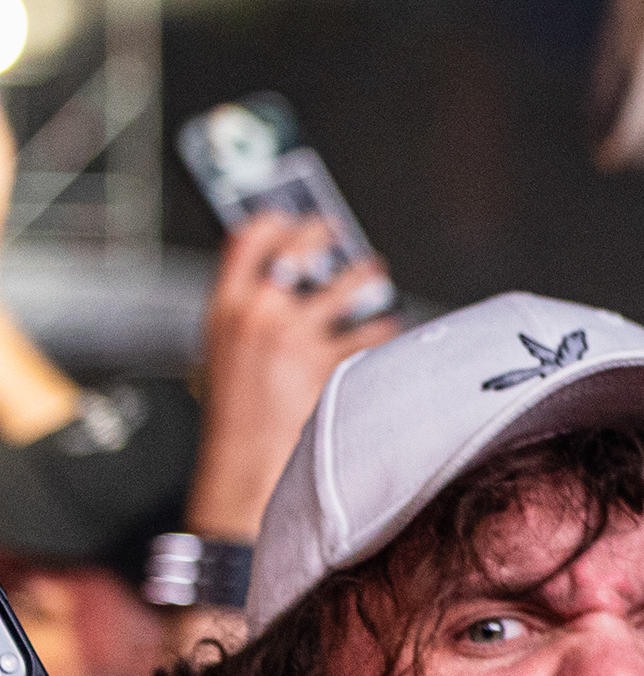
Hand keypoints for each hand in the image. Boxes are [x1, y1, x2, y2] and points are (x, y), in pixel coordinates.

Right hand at [188, 215, 396, 536]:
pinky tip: (388, 327)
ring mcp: (294, 337)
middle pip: (298, 250)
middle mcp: (258, 314)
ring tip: (374, 271)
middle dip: (321, 233)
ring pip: (344, 287)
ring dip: (365, 275)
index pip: (245, 240)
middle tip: (336, 230)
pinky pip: (369, 333)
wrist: (242, 462)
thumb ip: (247, 312)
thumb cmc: (236, 409)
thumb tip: (286, 276)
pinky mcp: (327, 362)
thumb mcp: (225, 350)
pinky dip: (383, 328)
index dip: (271, 220)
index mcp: (223, 308)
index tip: (287, 213)